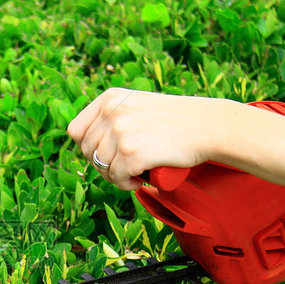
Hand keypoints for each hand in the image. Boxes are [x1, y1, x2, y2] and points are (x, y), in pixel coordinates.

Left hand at [67, 88, 234, 190]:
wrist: (208, 126)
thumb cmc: (175, 120)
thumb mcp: (137, 105)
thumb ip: (114, 114)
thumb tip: (83, 141)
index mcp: (109, 99)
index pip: (76, 131)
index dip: (87, 147)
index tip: (104, 154)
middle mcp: (111, 112)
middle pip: (87, 152)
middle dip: (101, 165)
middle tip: (122, 168)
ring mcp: (121, 133)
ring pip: (101, 167)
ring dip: (114, 176)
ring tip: (133, 174)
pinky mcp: (132, 154)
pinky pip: (117, 178)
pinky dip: (126, 184)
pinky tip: (138, 181)